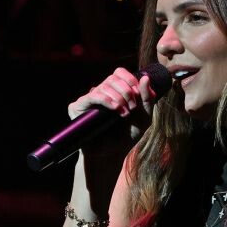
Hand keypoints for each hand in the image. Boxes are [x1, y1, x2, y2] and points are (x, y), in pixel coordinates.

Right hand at [67, 67, 156, 181]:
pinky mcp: (78, 107)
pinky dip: (106, 100)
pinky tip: (116, 109)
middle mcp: (100, 92)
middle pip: (113, 77)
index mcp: (114, 91)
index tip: (138, 96)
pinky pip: (93, 96)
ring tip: (124, 114)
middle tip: (132, 108)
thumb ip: (148, 98)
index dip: (130, 80)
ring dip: (119, 98)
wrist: (112, 154)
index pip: (120, 73)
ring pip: (104, 85)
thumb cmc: (127, 136)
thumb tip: (146, 77)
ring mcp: (89, 99)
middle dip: (127, 91)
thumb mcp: (144, 117)